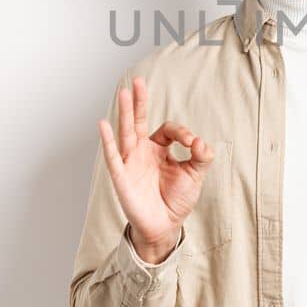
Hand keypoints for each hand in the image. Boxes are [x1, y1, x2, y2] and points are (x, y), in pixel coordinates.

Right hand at [97, 76, 213, 262]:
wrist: (164, 226)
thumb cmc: (177, 200)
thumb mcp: (196, 175)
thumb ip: (202, 157)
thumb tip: (201, 141)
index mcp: (161, 149)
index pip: (168, 130)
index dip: (182, 133)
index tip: (192, 144)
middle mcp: (144, 151)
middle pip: (140, 121)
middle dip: (140, 102)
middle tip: (138, 81)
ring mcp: (131, 162)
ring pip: (127, 132)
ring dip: (125, 113)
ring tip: (123, 92)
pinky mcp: (122, 176)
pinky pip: (113, 156)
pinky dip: (108, 141)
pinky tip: (103, 124)